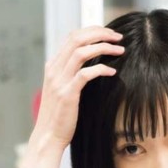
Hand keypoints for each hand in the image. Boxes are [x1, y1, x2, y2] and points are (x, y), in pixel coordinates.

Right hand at [32, 26, 124, 149]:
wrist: (48, 137)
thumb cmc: (60, 117)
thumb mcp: (63, 91)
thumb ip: (71, 76)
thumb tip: (91, 68)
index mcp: (53, 66)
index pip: (72, 37)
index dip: (92, 31)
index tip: (109, 34)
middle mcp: (54, 69)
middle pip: (77, 38)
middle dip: (100, 33)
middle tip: (118, 37)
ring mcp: (59, 81)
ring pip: (81, 51)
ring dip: (103, 47)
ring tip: (120, 51)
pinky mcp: (67, 94)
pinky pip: (85, 74)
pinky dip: (101, 69)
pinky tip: (112, 72)